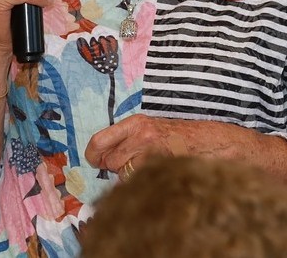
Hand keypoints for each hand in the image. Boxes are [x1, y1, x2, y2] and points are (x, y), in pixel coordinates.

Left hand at [85, 114, 264, 180]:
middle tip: (130, 165)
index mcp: (137, 123)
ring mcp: (153, 151)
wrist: (213, 143)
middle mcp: (141, 134)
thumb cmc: (181, 137)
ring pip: (124, 174)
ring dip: (131, 177)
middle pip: (110, 162)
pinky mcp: (162, 165)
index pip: (99, 140)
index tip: (95, 160)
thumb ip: (129, 139)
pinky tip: (157, 175)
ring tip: (149, 168)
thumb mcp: (152, 130)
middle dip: (116, 168)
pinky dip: (143, 183)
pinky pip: (140, 181)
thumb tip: (103, 156)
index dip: (93, 154)